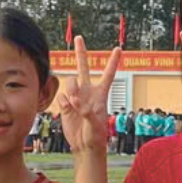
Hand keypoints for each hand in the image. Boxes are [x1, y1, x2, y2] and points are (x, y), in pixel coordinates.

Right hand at [53, 37, 118, 154]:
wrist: (84, 145)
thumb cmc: (96, 136)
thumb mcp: (95, 125)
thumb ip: (86, 112)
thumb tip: (75, 101)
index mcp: (101, 95)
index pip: (108, 74)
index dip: (113, 61)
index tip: (119, 48)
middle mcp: (88, 92)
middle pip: (84, 67)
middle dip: (81, 52)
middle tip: (78, 37)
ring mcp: (76, 97)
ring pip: (70, 82)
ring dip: (71, 89)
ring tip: (75, 103)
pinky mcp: (66, 104)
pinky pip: (62, 96)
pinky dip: (65, 103)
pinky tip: (69, 112)